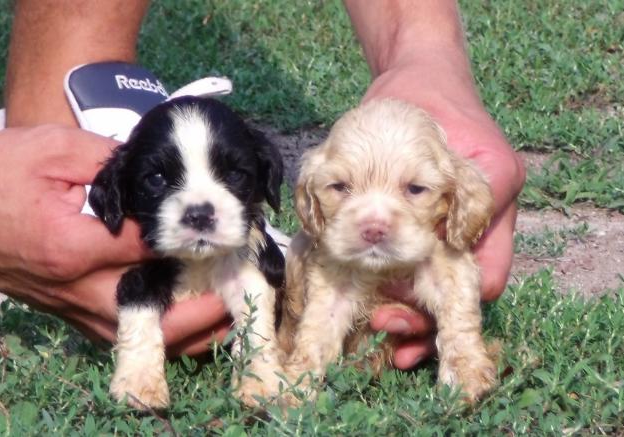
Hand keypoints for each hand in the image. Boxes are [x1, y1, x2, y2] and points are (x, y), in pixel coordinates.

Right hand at [0, 126, 229, 354]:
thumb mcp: (52, 151)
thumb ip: (110, 162)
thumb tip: (157, 170)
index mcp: (75, 247)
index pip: (153, 253)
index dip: (194, 247)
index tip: (226, 236)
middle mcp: (77, 288)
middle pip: (156, 316)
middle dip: (205, 311)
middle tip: (242, 295)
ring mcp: (71, 308)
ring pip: (142, 338)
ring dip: (188, 334)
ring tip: (227, 318)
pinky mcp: (67, 314)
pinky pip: (122, 336)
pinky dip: (159, 336)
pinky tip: (186, 324)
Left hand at [365, 57, 524, 368]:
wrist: (411, 82)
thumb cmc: (452, 114)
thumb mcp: (484, 157)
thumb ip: (480, 202)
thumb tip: (457, 252)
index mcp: (482, 227)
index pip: (480, 287)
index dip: (452, 311)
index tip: (414, 315)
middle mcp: (451, 234)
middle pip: (440, 298)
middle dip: (415, 320)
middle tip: (384, 326)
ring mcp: (419, 228)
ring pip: (409, 285)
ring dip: (391, 306)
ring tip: (370, 319)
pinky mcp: (387, 217)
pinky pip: (377, 257)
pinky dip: (367, 274)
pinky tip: (347, 281)